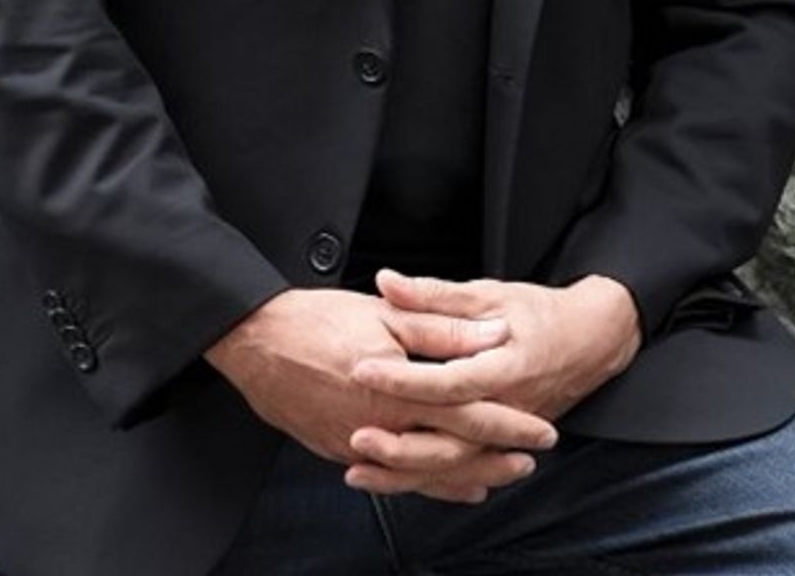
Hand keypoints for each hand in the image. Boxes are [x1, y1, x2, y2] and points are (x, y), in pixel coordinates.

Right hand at [205, 288, 556, 503]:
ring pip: (421, 472)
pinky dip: (420, 481)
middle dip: (494, 459)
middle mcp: (379, 427)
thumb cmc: (316, 319)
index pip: (467, 413)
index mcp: (396, 390)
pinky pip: (389, 474)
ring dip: (461, 476)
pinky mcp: (335, 449)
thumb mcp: (385, 314)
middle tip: (530, 460)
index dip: (508, 423)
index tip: (540, 430)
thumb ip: (442, 328)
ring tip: (494, 477)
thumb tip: (494, 332)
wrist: (254, 342)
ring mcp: (355, 444)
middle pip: (450, 453)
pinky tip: (438, 481)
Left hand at [346, 269, 640, 490]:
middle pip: (448, 439)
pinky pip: (460, 471)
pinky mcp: (499, 445)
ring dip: (404, 473)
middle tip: (353, 436)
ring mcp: (504, 435)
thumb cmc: (540, 315)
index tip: (363, 370)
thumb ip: (435, 295)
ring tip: (359, 470)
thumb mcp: (489, 295)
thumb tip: (388, 282)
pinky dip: (426, 481)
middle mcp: (506, 411)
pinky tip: (394, 481)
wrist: (591, 342)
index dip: (403, 377)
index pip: (446, 380)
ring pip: (450, 466)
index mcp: (503, 368)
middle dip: (398, 442)